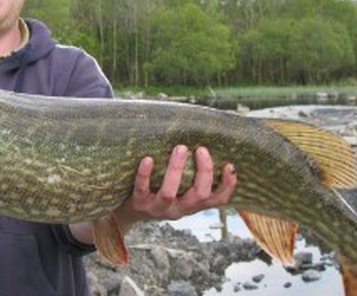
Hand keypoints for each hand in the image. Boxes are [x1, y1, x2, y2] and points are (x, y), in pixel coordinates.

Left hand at [114, 145, 236, 228]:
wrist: (127, 213)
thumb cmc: (158, 192)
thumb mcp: (179, 190)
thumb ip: (192, 176)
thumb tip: (207, 143)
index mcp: (192, 205)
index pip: (217, 200)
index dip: (227, 185)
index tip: (229, 165)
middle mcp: (178, 209)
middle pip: (199, 195)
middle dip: (204, 171)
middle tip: (201, 149)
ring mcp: (157, 208)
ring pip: (170, 193)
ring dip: (175, 169)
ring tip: (180, 147)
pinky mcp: (138, 204)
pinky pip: (142, 189)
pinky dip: (145, 174)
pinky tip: (148, 158)